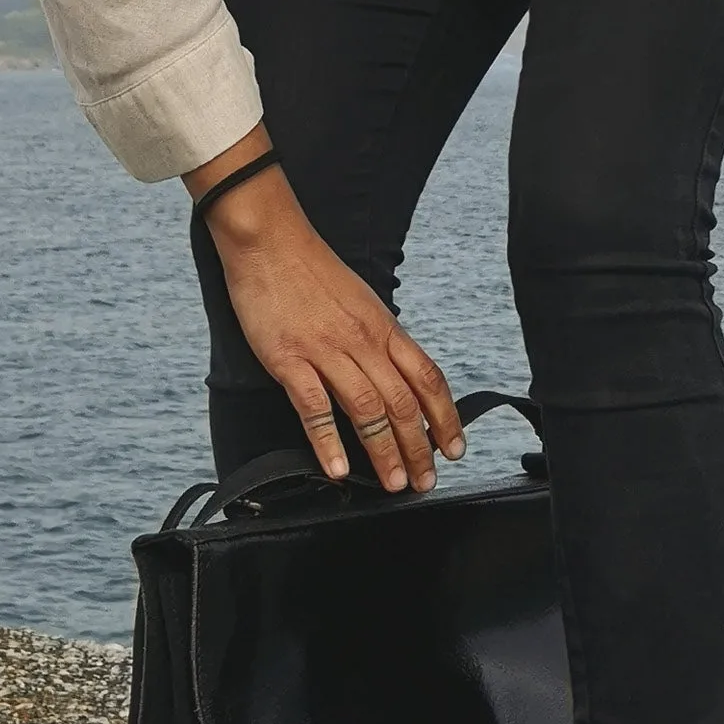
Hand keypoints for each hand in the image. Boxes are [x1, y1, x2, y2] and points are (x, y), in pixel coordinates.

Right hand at [184, 130, 465, 491]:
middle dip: (419, 447)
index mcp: (384, 327)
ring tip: (393, 483)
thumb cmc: (312, 271)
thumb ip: (378, 340)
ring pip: (367, 408)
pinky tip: (338, 469)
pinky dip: (328, 442)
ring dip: (384, 451)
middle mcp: (363, 341)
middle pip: (403, 401)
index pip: (428, 378)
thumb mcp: (361, 301)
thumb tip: (397, 377)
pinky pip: (314, 407)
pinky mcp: (288, 358)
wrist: (269, 240)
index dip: (445, 417)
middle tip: (424, 481)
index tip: (454, 448)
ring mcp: (326, 350)